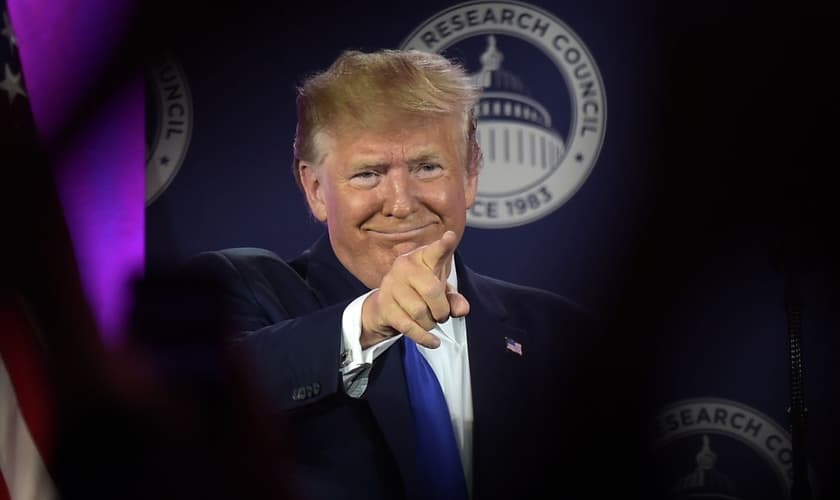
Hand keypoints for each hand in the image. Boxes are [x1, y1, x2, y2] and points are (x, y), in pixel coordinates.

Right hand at [360, 231, 469, 348]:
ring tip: (430, 321)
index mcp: (420, 258)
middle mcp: (404, 267)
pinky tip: (433, 341)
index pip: (434, 251)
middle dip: (441, 309)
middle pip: (431, 290)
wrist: (384, 307)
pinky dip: (424, 337)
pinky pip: (409, 326)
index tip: (450, 237)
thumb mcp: (440, 292)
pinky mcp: (384, 306)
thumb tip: (462, 309)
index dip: (443, 245)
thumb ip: (454, 299)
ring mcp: (391, 286)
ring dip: (431, 323)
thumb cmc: (417, 293)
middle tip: (442, 315)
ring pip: (420, 312)